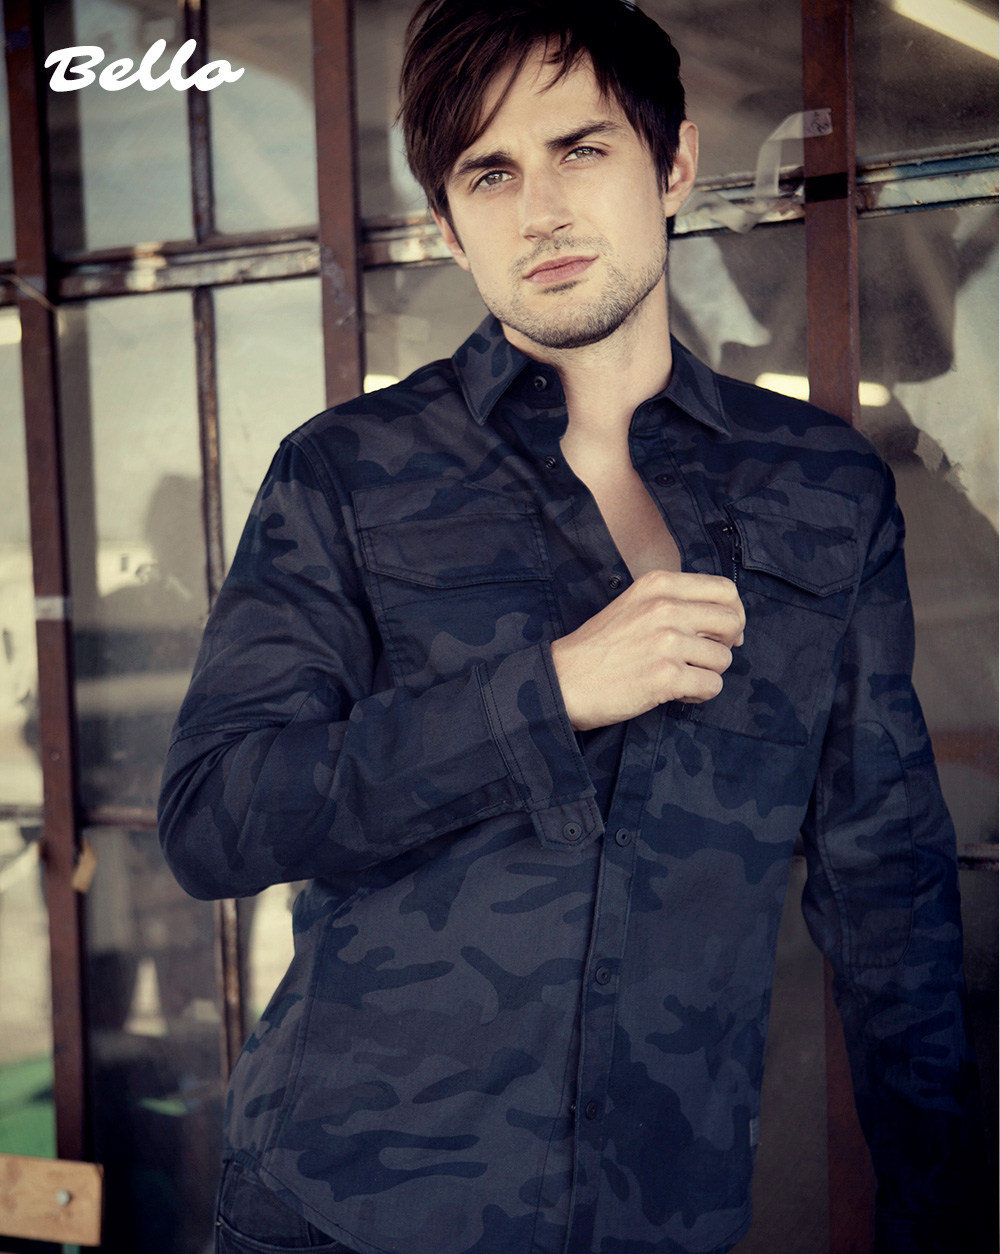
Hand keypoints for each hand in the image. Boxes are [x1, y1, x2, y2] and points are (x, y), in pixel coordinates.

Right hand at [549, 569, 744, 730]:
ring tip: (677, 677)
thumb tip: (731, 622)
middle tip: (700, 659)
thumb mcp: (635, 604)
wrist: (564, 680)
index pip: (724, 589)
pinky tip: (673, 693)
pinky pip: (711, 686)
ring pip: (723, 659)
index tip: (723, 634)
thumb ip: (676, 602)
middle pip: (731, 622)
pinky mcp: (666, 676)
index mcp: (659, 584)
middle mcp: (666, 607)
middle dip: (724, 645)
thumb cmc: (600, 647)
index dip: (734, 613)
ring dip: (706, 673)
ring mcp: (667, 642)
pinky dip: (697, 694)